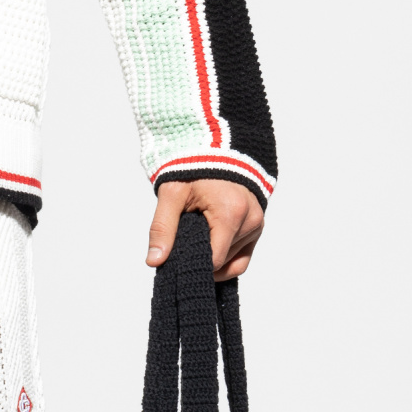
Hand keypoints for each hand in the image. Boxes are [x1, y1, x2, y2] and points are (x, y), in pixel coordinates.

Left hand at [146, 179, 263, 282]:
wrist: (214, 148)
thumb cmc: (193, 169)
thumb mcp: (171, 195)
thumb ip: (162, 229)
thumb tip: (154, 261)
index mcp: (231, 213)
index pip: (214, 260)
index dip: (193, 263)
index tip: (177, 258)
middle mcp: (250, 220)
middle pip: (223, 261)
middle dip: (202, 259)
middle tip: (183, 243)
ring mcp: (256, 223)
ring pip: (233, 261)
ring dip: (214, 258)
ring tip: (197, 238)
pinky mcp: (257, 225)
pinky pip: (243, 256)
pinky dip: (227, 259)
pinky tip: (209, 254)